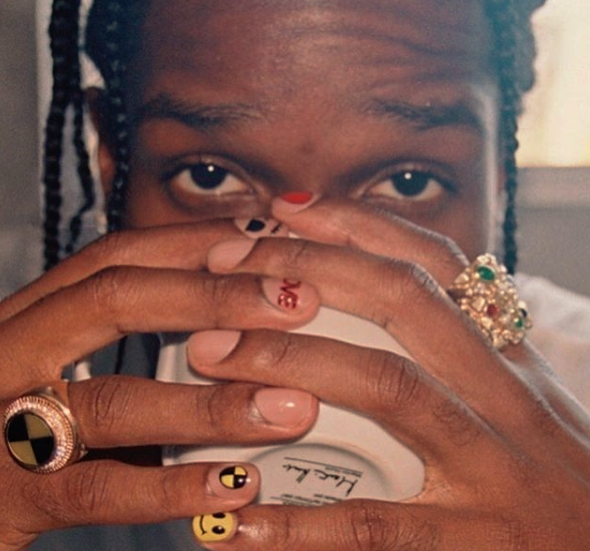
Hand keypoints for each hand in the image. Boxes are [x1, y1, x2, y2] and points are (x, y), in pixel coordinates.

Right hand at [0, 222, 319, 550]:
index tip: (267, 239)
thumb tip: (234, 317)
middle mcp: (11, 353)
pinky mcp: (10, 500)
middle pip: (113, 299)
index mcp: (33, 314)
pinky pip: (99, 492)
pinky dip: (173, 488)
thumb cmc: (22, 422)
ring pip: (113, 401)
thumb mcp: (63, 361)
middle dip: (213, 296)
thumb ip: (128, 338)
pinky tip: (236, 485)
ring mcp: (2, 424)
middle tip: (296, 302)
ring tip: (291, 407)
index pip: (118, 255)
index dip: (194, 242)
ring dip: (211, 403)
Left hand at [190, 198, 589, 549]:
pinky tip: (235, 519)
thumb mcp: (518, 399)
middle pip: (400, 300)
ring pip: (385, 385)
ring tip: (210, 354)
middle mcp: (505, 395)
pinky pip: (375, 526)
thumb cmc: (555, 476)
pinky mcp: (479, 546)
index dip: (357, 224)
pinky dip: (298, 522)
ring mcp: (495, 467)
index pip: (432, 262)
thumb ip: (458, 355)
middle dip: (306, 272)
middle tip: (224, 267)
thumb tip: (366, 309)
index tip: (285, 208)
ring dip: (288, 361)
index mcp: (507, 357)